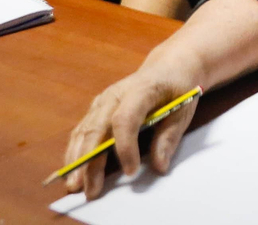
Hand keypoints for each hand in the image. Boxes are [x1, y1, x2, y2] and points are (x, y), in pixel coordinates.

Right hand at [63, 58, 202, 200]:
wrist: (168, 66)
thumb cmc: (178, 87)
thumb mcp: (184, 109)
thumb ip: (169, 137)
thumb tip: (159, 167)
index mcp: (141, 90)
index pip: (125, 119)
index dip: (125, 147)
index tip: (130, 172)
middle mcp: (115, 94)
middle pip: (97, 128)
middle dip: (90, 162)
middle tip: (89, 190)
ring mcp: (103, 100)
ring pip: (84, 131)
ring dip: (77, 160)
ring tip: (74, 186)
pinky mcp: (97, 108)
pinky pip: (82, 130)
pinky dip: (75, 151)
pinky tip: (73, 170)